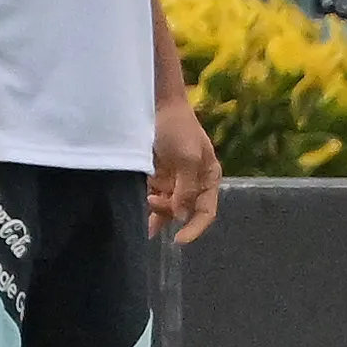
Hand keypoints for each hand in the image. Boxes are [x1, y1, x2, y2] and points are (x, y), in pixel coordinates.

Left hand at [150, 84, 220, 242]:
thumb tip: (183, 216)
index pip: (206, 212)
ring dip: (156, 211)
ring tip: (146, 199)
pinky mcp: (156, 178)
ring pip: (167, 209)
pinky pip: (153, 199)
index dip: (195, 229)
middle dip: (169, 216)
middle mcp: (193, 183)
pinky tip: (139, 204)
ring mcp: (174, 181)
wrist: (154, 105)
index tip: (178, 240)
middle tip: (152, 207)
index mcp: (208, 178)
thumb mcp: (187, 157)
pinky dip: (147, 205)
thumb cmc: (177, 128)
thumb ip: (187, 188)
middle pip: (184, 213)